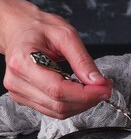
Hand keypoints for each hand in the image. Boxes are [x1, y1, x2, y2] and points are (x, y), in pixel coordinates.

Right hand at [0, 0, 111, 117]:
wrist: (19, 28)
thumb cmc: (38, 27)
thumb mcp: (66, 34)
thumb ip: (82, 60)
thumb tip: (97, 82)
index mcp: (23, 62)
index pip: (58, 90)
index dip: (85, 94)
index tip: (105, 89)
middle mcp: (16, 81)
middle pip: (58, 104)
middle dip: (87, 99)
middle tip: (105, 87)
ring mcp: (18, 92)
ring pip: (57, 111)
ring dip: (81, 104)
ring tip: (94, 88)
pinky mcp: (23, 97)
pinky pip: (52, 109)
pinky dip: (71, 103)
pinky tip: (80, 91)